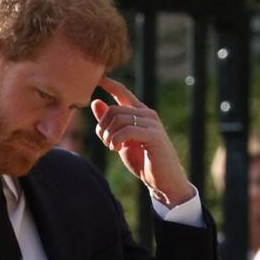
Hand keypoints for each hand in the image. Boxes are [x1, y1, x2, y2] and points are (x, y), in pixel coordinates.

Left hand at [91, 78, 193, 206]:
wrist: (163, 180)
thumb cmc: (142, 160)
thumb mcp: (121, 140)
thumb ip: (110, 124)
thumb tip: (96, 102)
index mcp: (139, 113)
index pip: (123, 92)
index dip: (109, 84)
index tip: (98, 78)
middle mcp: (147, 114)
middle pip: (113, 109)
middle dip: (102, 127)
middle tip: (105, 142)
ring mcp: (152, 123)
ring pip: (119, 119)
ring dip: (109, 136)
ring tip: (112, 147)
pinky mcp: (154, 135)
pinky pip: (127, 130)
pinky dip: (117, 140)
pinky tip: (118, 149)